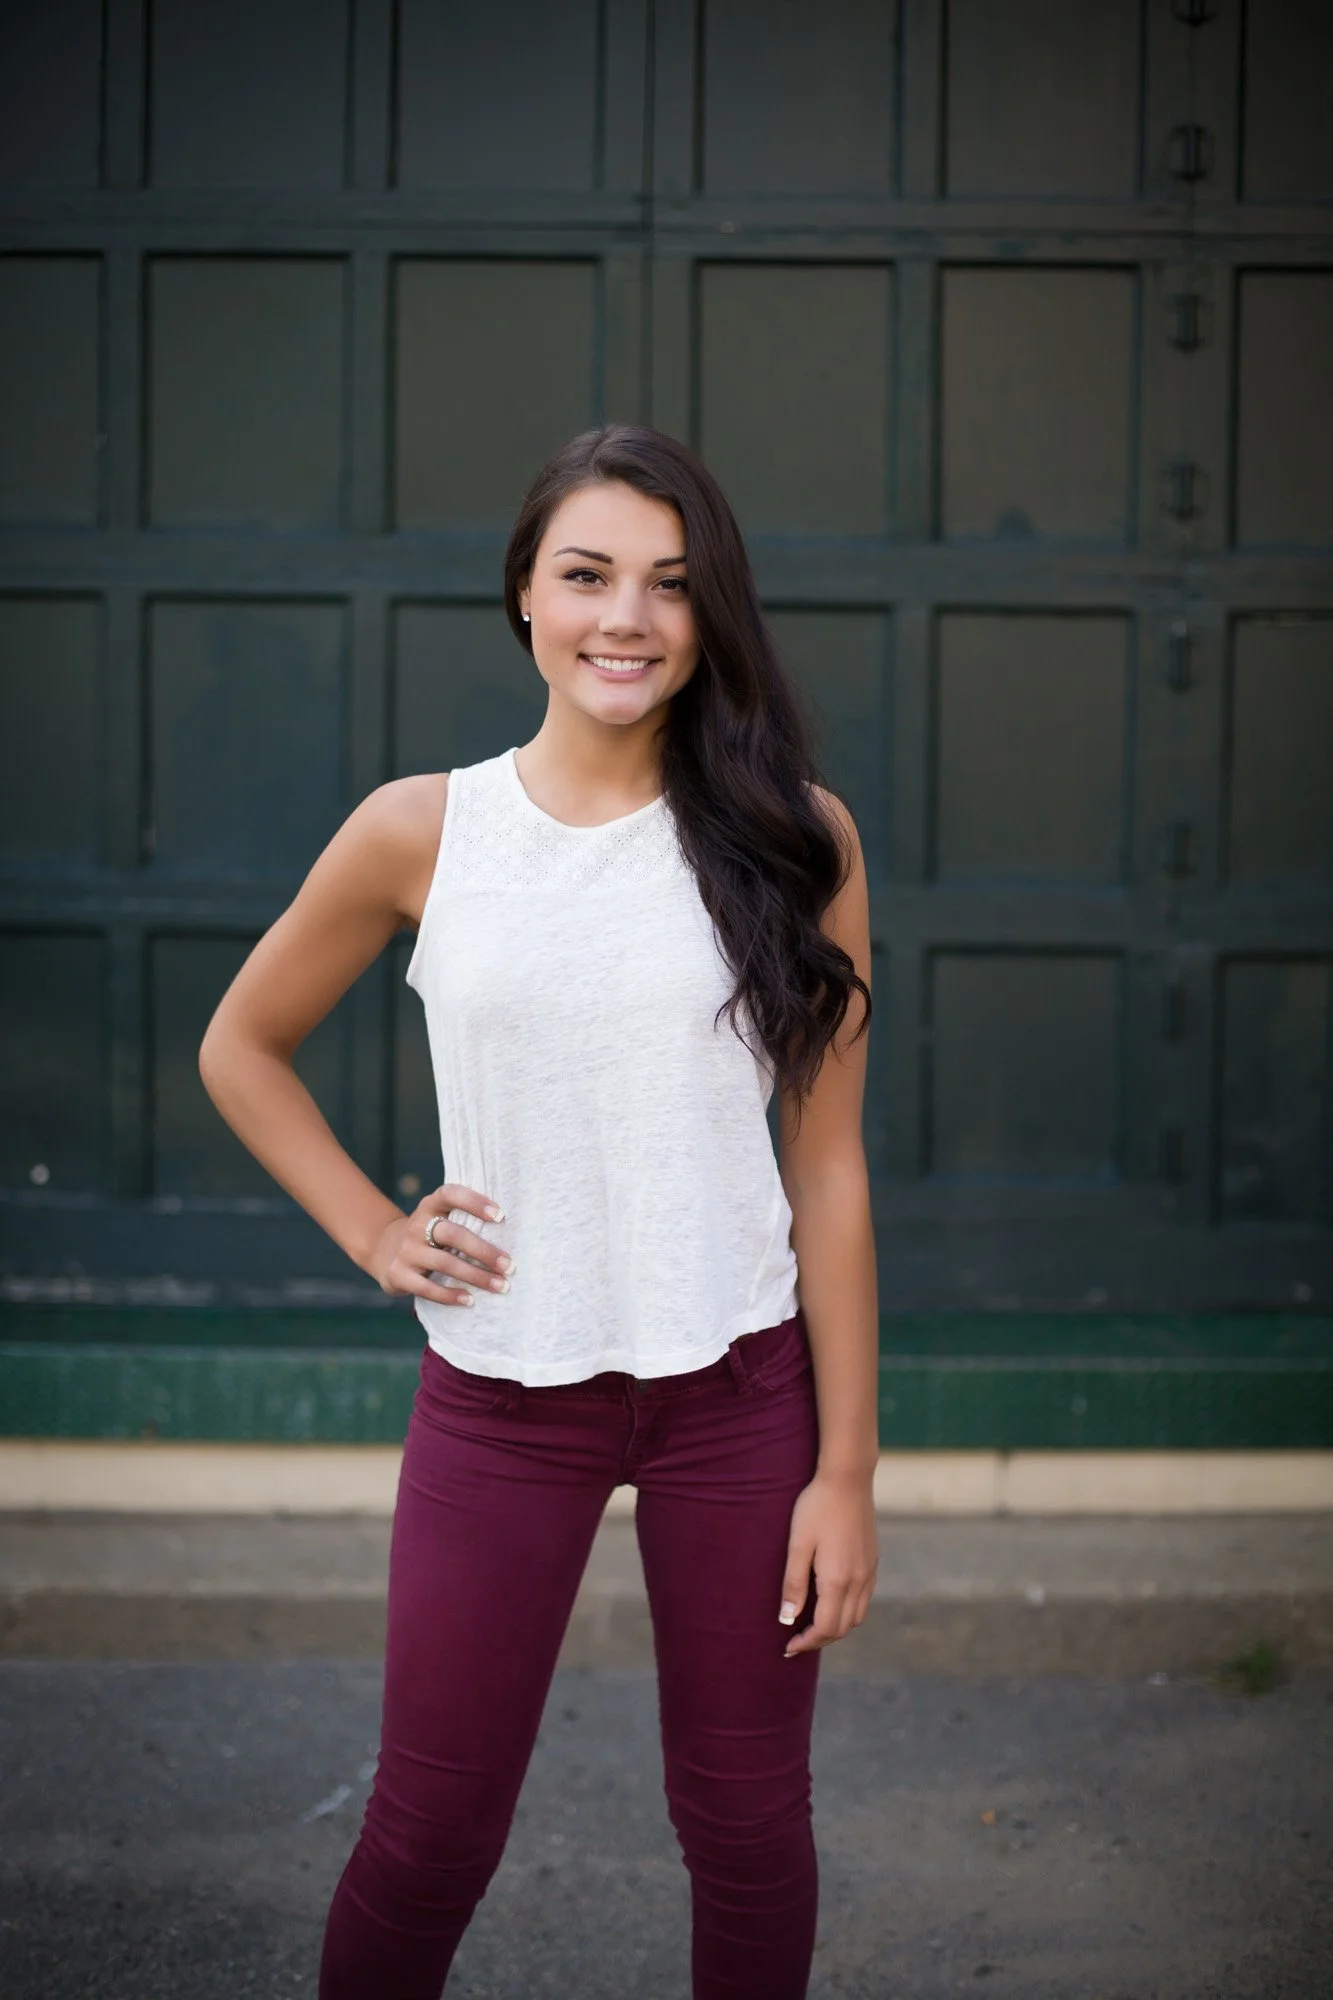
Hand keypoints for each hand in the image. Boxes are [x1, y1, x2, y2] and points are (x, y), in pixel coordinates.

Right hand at [369, 1182, 512, 1308]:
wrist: (386, 1251)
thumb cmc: (432, 1234)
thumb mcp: (442, 1219)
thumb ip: (466, 1220)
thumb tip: (516, 1232)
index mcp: (431, 1205)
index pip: (450, 1194)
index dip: (474, 1202)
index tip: (500, 1216)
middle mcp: (417, 1224)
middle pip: (452, 1234)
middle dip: (483, 1251)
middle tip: (509, 1265)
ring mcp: (406, 1250)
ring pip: (444, 1262)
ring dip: (476, 1276)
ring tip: (500, 1285)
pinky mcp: (398, 1274)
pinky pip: (426, 1287)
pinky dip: (450, 1295)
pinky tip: (469, 1300)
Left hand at [778, 1472, 878, 1657]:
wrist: (847, 1479)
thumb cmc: (817, 1508)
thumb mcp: (798, 1544)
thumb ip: (793, 1584)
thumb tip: (787, 1619)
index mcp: (837, 1581)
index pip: (824, 1628)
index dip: (806, 1642)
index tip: (788, 1646)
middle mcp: (858, 1581)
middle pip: (842, 1628)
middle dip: (820, 1639)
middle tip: (796, 1639)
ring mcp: (869, 1571)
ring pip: (856, 1616)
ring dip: (836, 1626)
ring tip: (813, 1623)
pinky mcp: (873, 1561)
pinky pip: (864, 1598)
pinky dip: (848, 1610)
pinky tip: (832, 1600)